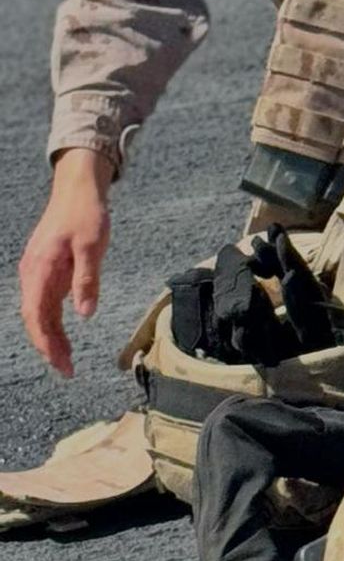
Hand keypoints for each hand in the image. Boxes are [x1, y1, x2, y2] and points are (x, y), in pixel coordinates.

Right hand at [19, 149, 114, 375]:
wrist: (77, 190)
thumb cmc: (85, 214)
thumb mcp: (93, 245)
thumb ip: (87, 280)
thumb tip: (85, 314)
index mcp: (41, 268)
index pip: (36, 314)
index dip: (46, 342)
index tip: (61, 362)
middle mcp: (33, 273)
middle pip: (35, 319)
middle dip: (48, 347)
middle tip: (68, 370)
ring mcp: (38, 273)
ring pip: (39, 314)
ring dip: (51, 338)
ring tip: (67, 361)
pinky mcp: (46, 272)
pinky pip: (45, 304)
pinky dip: (53, 324)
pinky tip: (65, 338)